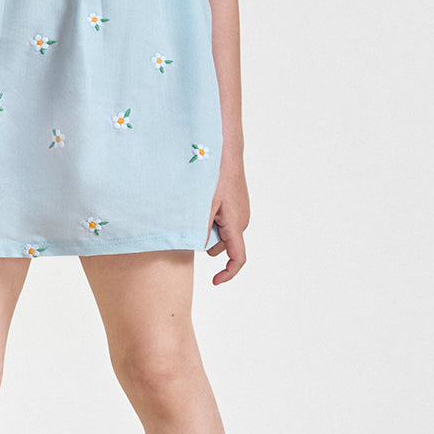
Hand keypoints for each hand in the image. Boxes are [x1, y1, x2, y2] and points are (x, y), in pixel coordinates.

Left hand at [206, 159, 249, 284]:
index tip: (214, 281)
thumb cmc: (215, 176)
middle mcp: (242, 221)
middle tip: (191, 223)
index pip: (238, 258)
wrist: (226, 152)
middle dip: (207, 242)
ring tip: (197, 208)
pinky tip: (202, 203)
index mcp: (236, 224)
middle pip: (223, 245)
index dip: (228, 273)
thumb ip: (201, 229)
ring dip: (207, 228)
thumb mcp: (203, 205)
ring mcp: (240, 212)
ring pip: (220, 233)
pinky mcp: (236, 205)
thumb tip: (199, 248)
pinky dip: (210, 218)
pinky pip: (222, 221)